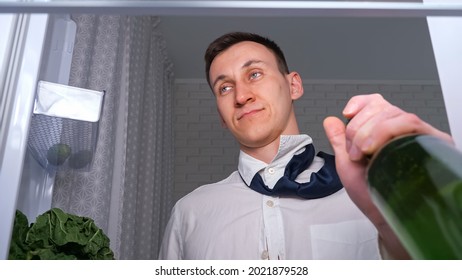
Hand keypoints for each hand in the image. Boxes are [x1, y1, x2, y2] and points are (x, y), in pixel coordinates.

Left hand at [322, 93, 451, 258]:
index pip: (376, 103)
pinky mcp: (429, 143)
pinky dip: (387, 131)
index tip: (347, 113)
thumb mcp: (347, 164)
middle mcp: (401, 131)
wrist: (385, 216)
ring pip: (394, 113)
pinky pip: (410, 123)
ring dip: (370, 131)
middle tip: (354, 151)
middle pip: (381, 106)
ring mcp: (415, 136)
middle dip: (358, 127)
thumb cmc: (371, 194)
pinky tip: (375, 148)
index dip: (360, 103)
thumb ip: (339, 141)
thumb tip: (330, 120)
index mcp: (382, 132)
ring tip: (363, 154)